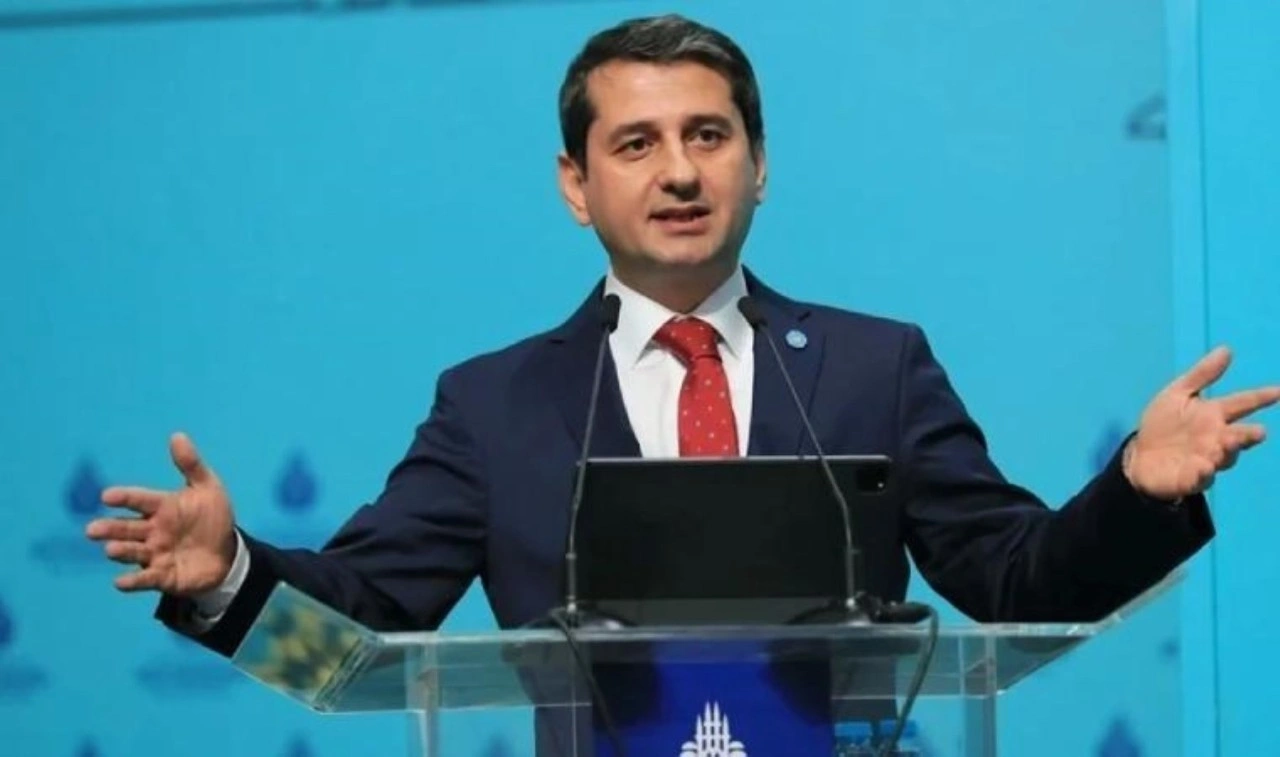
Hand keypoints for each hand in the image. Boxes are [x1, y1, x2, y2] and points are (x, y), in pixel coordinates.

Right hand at [85, 432, 236, 594]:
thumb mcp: (208, 489)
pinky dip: (133, 582)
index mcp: (162, 507)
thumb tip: (177, 435)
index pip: (139, 500)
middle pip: (127, 528)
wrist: (227, 555)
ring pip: (132, 552)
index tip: (107, 496)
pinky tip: (120, 582)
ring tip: (110, 550)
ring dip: (121, 551)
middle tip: (92, 529)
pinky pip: (146, 579)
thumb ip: (191, 465)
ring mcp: (156, 555)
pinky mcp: (163, 576)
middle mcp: (152, 531)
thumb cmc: (212, 519)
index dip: (125, 498)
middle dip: (110, 529)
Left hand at [1125, 346, 1279, 500]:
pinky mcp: (1191, 478)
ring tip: (1224, 445)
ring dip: (1227, 452)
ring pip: (1224, 458)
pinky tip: (1202, 467)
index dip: (1260, 397)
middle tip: (1259, 432)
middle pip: (1239, 436)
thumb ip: (1202, 375)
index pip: (1242, 403)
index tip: (1279, 391)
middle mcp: (1217, 438)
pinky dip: (1202, 473)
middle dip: (1248, 435)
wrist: (1139, 456)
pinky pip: (1201, 478)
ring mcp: (1207, 460)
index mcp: (1214, 415)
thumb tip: (1227, 349)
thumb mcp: (1177, 394)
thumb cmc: (1163, 424)